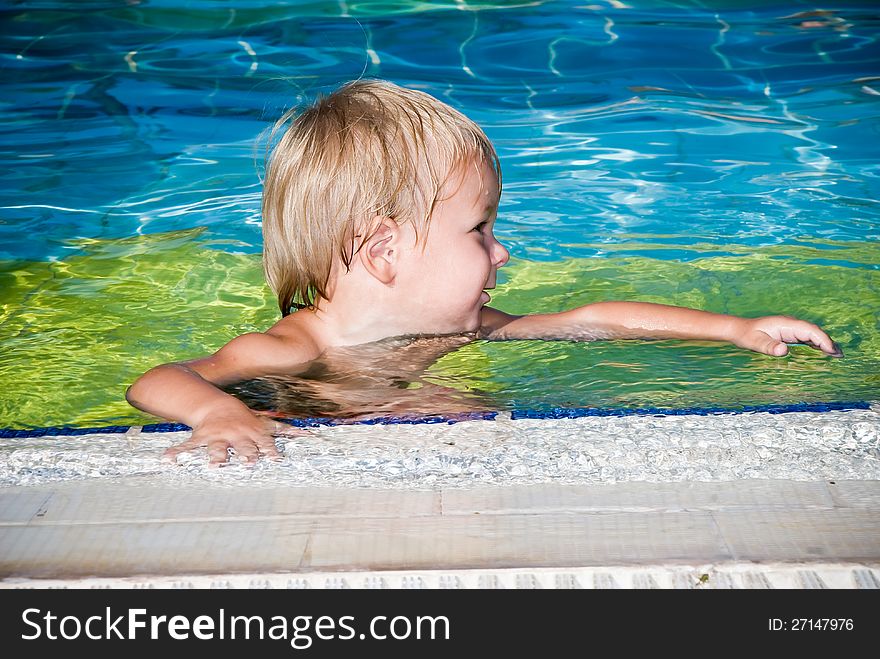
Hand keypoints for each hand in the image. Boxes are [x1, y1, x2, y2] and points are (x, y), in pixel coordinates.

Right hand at [163, 409, 312, 466]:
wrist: (217, 405)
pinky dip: (176, 453)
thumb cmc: (246, 419)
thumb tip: (311, 434)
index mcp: (252, 434)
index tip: (275, 460)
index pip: (264, 443)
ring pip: (217, 448)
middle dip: (246, 455)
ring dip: (216, 457)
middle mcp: (236, 436)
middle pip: (243, 447)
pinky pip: (187, 446)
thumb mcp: (266, 424)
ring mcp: (218, 437)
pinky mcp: (201, 438)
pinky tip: (167, 461)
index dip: (269, 451)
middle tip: (249, 465)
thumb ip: (287, 430)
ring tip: (213, 466)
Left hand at [729, 315, 842, 357]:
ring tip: (837, 356)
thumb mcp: (755, 342)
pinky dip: (815, 345)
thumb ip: (768, 346)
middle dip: (827, 342)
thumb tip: (783, 350)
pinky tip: (822, 354)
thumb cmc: (746, 335)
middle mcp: (791, 325)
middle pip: (814, 332)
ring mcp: (791, 329)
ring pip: (812, 335)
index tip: (831, 351)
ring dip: (824, 344)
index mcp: (786, 324)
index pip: (810, 330)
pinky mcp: (789, 334)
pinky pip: (806, 339)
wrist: (738, 330)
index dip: (823, 340)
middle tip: (840, 356)